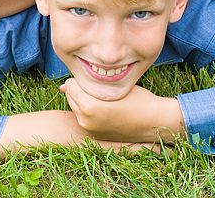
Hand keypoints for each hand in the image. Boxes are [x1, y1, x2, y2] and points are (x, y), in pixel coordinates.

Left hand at [60, 78, 183, 143]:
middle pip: (70, 97)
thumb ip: (86, 84)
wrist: (152, 121)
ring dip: (83, 101)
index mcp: (88, 105)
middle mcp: (85, 120)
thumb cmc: (136, 98)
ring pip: (75, 107)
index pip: (71, 84)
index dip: (83, 78)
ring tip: (102, 97)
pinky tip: (105, 108)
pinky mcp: (94, 135)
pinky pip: (83, 118)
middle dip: (80, 90)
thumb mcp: (112, 86)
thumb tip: (62, 87)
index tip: (96, 78)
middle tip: (99, 87)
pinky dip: (88, 111)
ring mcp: (89, 130)